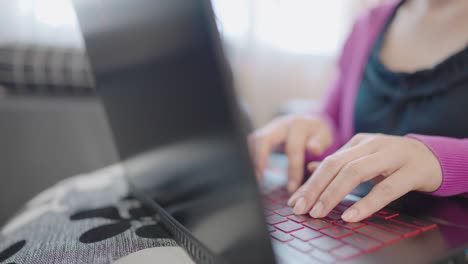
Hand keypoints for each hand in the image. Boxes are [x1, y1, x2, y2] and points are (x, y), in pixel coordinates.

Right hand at [249, 114, 331, 191]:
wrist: (309, 122)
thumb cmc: (317, 135)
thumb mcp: (324, 137)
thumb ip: (320, 143)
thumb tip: (314, 148)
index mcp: (299, 125)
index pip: (293, 149)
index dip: (293, 170)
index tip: (292, 188)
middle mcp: (281, 123)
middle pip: (264, 138)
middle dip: (260, 159)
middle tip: (259, 179)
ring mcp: (269, 127)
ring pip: (254, 140)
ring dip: (252, 158)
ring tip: (254, 178)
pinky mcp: (262, 132)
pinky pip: (252, 143)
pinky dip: (250, 156)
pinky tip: (252, 171)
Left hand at [288, 133, 441, 221]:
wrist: (435, 157)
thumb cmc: (395, 161)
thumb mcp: (365, 158)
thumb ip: (341, 163)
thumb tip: (310, 169)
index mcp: (359, 142)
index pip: (328, 162)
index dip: (310, 183)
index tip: (295, 201)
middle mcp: (373, 144)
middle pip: (336, 165)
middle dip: (315, 188)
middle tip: (301, 208)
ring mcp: (392, 156)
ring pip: (356, 173)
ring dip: (333, 194)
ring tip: (319, 212)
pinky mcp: (412, 171)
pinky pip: (386, 189)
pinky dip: (366, 203)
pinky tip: (351, 216)